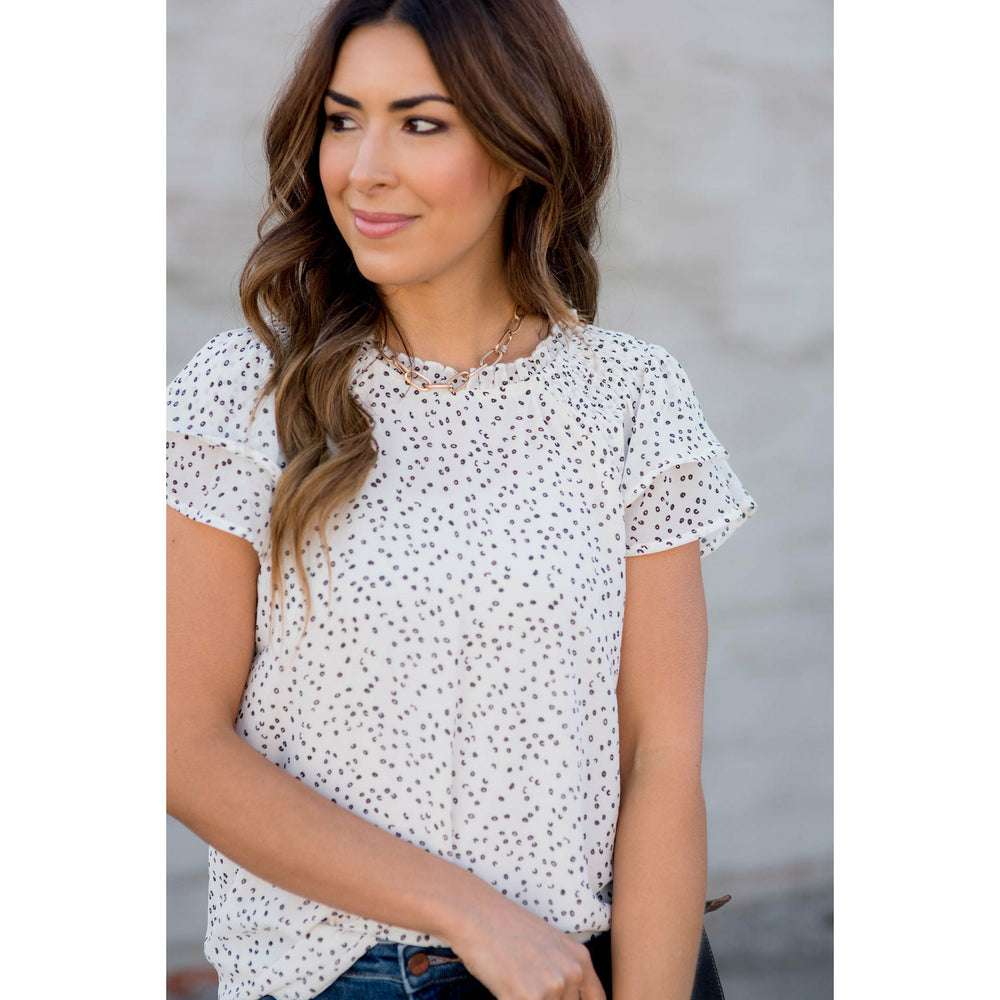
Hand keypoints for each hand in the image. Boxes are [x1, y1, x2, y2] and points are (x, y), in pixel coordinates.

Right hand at [446, 894, 606, 999]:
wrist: (476, 914)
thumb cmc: (506, 928)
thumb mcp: (547, 945)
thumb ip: (563, 972)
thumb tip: (566, 996)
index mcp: (580, 960)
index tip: (560, 998)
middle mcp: (571, 973)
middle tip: (525, 982)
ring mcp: (551, 986)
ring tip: (512, 982)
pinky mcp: (527, 997)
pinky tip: (504, 989)